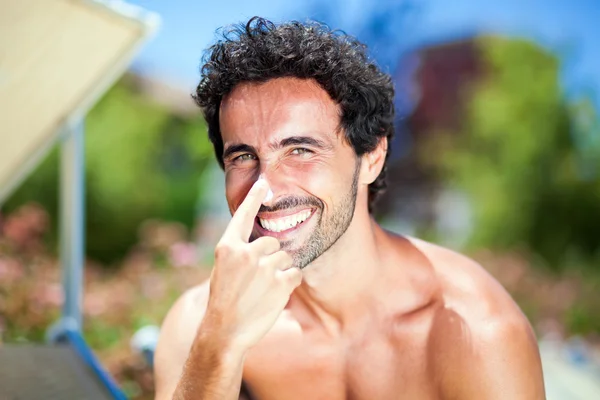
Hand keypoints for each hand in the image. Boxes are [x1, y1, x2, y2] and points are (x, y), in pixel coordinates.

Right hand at [204, 179, 301, 351]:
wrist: (225, 331)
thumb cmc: (224, 301)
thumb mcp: (223, 270)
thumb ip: (240, 253)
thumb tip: (265, 245)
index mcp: (227, 248)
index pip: (243, 216)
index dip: (254, 198)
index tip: (264, 183)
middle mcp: (246, 253)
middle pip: (272, 242)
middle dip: (270, 257)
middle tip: (257, 279)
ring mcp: (264, 267)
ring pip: (284, 259)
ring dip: (279, 272)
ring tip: (263, 290)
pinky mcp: (280, 282)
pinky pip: (295, 273)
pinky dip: (290, 283)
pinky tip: (275, 295)